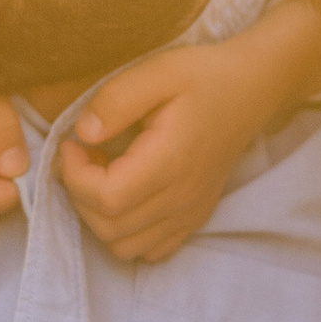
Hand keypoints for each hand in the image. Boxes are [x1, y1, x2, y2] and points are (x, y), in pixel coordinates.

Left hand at [57, 42, 253, 265]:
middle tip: (83, 157)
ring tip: (102, 177)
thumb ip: (115, 100)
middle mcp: (181, 198)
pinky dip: (126, 233)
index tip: (72, 144)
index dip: (75, 176)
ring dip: (99, 217)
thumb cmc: (202, 77)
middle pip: (110, 227)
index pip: (107, 198)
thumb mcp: (156, 72)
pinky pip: (150, 249)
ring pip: (125, 246)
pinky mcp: (194, 218)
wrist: (248, 91)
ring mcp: (189, 213)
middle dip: (80, 195)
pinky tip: (125, 197)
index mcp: (170, 162)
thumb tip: (83, 134)